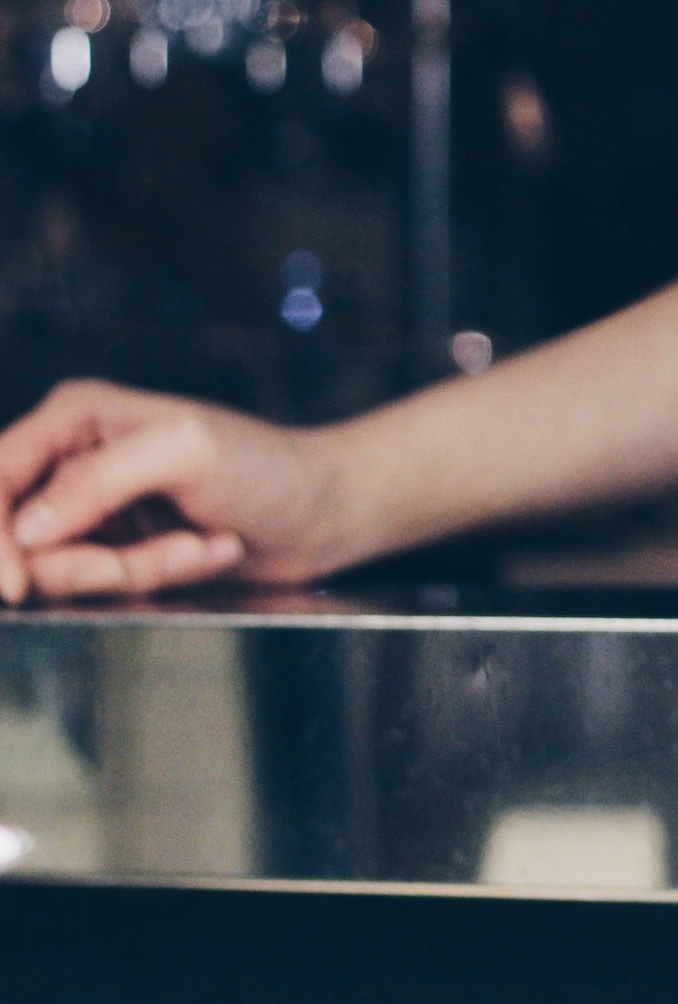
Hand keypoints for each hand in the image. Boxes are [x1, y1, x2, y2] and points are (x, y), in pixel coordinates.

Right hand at [0, 382, 352, 604]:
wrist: (321, 512)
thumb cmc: (266, 467)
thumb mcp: (186, 453)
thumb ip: (100, 480)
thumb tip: (26, 527)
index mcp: (75, 418)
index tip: (16, 584)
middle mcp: (70, 461)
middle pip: (22, 538)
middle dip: (94, 563)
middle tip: (167, 551)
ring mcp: (90, 510)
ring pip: (64, 570)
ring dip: (140, 569)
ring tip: (200, 543)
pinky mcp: (114, 549)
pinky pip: (105, 585)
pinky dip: (158, 576)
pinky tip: (206, 551)